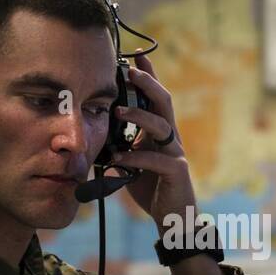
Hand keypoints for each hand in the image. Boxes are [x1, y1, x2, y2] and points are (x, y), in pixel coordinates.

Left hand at [108, 51, 196, 232]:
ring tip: (117, 110)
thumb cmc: (152, 188)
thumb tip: (98, 135)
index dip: (148, 76)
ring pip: (161, 125)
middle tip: (129, 70)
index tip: (136, 56)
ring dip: (139, 116)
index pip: (155, 98)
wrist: (173, 218)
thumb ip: (121, 147)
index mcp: (160, 133)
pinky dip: (136, 156)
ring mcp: (176, 153)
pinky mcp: (177, 171)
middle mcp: (171, 138)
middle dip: (147, 83)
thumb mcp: (132, 164)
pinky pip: (156, 159)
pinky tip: (120, 156)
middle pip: (163, 102)